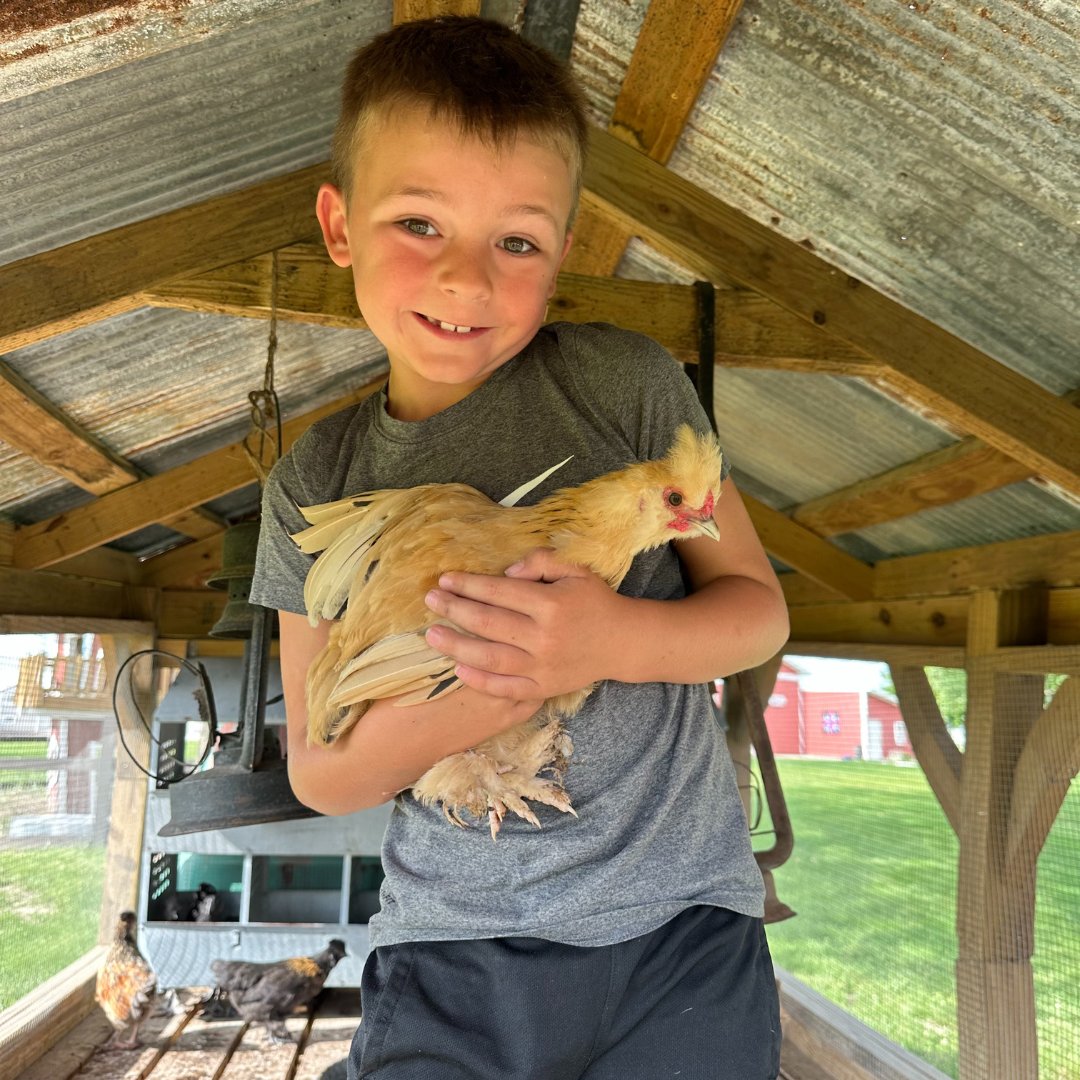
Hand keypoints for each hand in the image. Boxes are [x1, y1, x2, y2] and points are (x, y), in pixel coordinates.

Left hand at [423, 547, 623, 700]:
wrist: (623, 642)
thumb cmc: (596, 601)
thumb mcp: (576, 570)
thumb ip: (541, 562)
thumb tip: (506, 570)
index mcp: (550, 604)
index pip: (499, 592)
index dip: (468, 584)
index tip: (445, 579)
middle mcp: (544, 637)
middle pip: (488, 623)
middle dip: (454, 610)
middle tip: (430, 601)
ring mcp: (543, 667)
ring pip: (490, 658)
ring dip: (456, 647)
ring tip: (432, 636)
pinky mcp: (544, 688)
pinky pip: (506, 689)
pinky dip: (480, 682)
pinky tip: (458, 670)